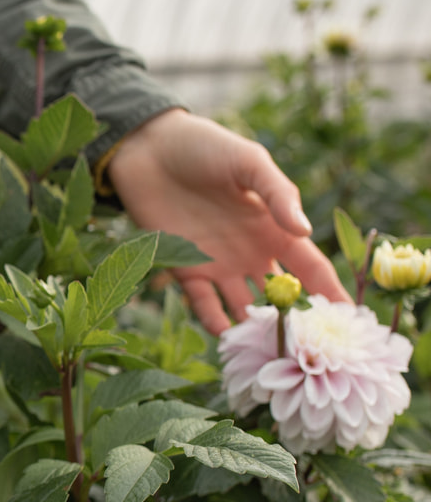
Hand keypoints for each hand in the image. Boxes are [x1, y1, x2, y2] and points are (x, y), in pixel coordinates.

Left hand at [106, 108, 350, 334]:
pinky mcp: (184, 269)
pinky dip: (214, 320)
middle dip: (294, 322)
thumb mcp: (250, 164)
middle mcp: (251, 253)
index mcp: (275, 228)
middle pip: (279, 297)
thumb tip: (306, 231)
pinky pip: (203, 303)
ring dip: (255, 328)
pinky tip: (226, 336)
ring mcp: (218, 264)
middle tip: (309, 352)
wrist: (150, 149)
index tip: (350, 322)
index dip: (330, 293)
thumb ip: (279, 195)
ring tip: (269, 354)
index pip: (310, 269)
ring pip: (243, 306)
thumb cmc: (207, 147)